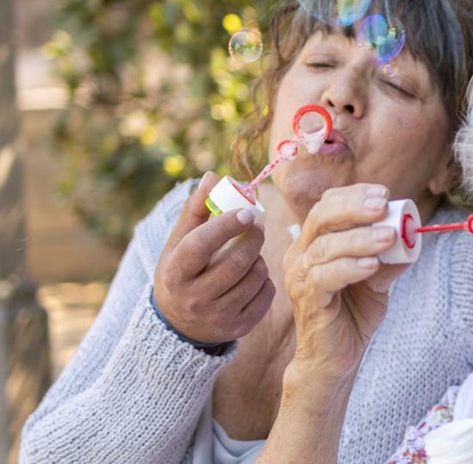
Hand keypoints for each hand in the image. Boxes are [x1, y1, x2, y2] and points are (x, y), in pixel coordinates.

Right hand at [153, 172, 273, 343]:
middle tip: (256, 225)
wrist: (178, 324)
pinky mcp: (238, 327)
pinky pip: (266, 295)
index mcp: (174, 273)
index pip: (200, 245)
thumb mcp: (179, 242)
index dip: (226, 226)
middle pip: (237, 262)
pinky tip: (252, 276)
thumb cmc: (181, 271)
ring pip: (255, 276)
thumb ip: (196, 209)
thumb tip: (213, 176)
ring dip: (259, 258)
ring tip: (250, 253)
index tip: (248, 211)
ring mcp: (217, 316)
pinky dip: (265, 279)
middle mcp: (194, 298)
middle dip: (253, 238)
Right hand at [284, 183, 407, 379]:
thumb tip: (411, 236)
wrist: (335, 358)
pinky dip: (349, 267)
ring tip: (388, 237)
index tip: (384, 194)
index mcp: (314, 243)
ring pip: (324, 247)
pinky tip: (371, 265)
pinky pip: (324, 277)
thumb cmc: (351, 314)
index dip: (354, 195)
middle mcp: (301, 254)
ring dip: (360, 238)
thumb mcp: (377, 280)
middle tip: (383, 205)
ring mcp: (300, 277)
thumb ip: (389, 258)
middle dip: (354, 207)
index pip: (327, 206)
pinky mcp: (306, 299)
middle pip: (320, 217)